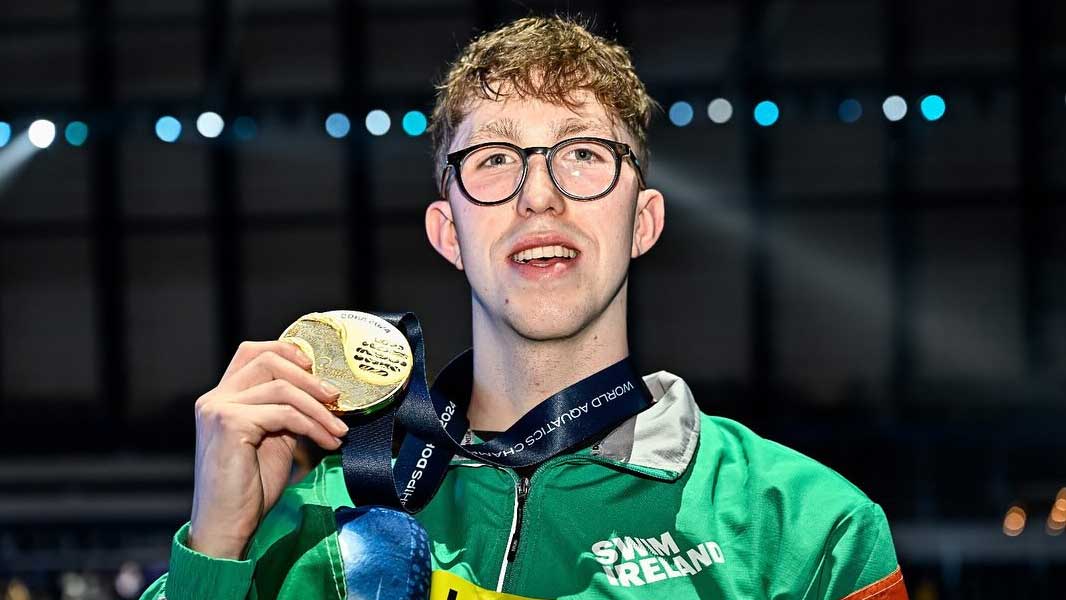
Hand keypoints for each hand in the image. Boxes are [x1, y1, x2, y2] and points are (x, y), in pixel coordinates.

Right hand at [187, 341, 348, 558]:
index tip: (316, 368)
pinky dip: (312, 425)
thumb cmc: (249, 488)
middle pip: (269, 360)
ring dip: (319, 409)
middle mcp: (215, 398)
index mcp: (222, 397)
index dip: (287, 351)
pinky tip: (327, 442)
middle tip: (337, 398)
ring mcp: (219, 408)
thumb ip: (286, 412)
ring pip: (283, 388)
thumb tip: (321, 394)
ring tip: (339, 430)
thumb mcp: (273, 439)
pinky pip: (284, 413)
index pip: (253, 352)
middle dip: (310, 378)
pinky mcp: (230, 424)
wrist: (227, 525)